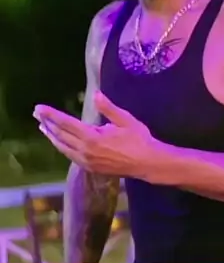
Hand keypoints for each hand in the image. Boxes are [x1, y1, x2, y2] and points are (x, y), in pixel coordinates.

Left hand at [33, 92, 154, 177]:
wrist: (148, 163)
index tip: (39, 108)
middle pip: (60, 136)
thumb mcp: (125, 120)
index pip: (65, 123)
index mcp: (92, 137)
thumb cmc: (139, 139)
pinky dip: (62, 147)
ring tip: (43, 128)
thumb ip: (108, 108)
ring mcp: (87, 161)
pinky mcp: (90, 168)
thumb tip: (95, 94)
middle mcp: (85, 151)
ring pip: (63, 148)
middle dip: (47, 124)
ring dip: (52, 137)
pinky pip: (70, 156)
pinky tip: (60, 142)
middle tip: (37, 114)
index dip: (51, 115)